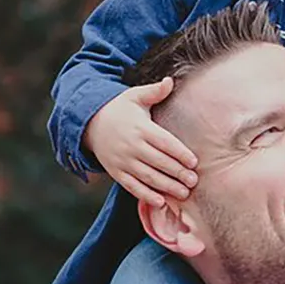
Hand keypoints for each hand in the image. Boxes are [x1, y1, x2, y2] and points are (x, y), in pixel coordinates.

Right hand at [83, 77, 197, 204]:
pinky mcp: (116, 172)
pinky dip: (146, 196)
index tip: (194, 162)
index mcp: (140, 128)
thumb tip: (170, 81)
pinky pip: (132, 186)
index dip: (180, 153)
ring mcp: (122, 161)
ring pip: (147, 177)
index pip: (164, 142)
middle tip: (194, 181)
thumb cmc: (120, 109)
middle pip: (158, 162)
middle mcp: (131, 146)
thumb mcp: (134, 96)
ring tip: (183, 193)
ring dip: (166, 187)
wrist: (89, 123)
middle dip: (177, 173)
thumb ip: (154, 92)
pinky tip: (161, 202)